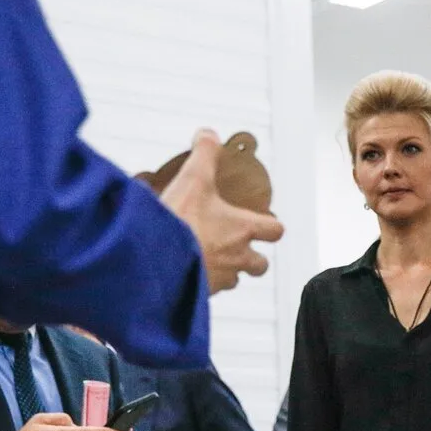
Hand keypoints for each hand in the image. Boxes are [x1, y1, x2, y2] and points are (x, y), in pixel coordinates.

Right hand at [160, 128, 284, 292]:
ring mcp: (220, 280)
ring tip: (207, 258)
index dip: (271, 227)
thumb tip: (208, 134)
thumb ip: (204, 154)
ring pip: (235, 280)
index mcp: (243, 230)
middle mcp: (237, 258)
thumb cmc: (180, 223)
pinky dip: (202, 283)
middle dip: (252, 258)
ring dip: (227, 271)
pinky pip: (208, 293)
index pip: (276, 231)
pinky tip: (184, 271)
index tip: (264, 223)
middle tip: (236, 247)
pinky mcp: (200, 295)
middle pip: (260, 265)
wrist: (155, 262)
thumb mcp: (193, 179)